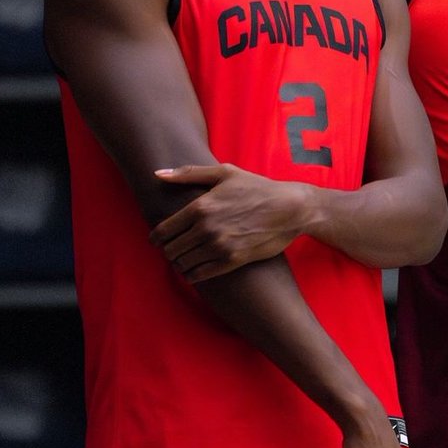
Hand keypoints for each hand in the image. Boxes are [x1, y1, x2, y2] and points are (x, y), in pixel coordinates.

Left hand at [150, 163, 308, 280]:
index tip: (157, 240)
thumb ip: (188, 173)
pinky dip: (193, 274)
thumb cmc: (257, 188)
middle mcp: (206, 228)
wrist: (290, 208)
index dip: (156, 238)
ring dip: (180, 263)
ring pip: (183, 263)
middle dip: (168, 250)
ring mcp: (219, 246)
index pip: (163, 230)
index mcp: (200, 206)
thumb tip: (157, 174)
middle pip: (171, 250)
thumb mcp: (224, 173)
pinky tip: (195, 270)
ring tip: (185, 258)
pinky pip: (200, 274)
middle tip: (173, 249)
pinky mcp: (232, 261)